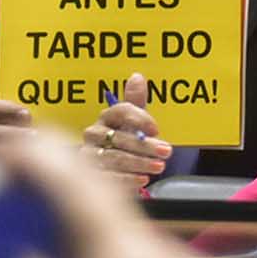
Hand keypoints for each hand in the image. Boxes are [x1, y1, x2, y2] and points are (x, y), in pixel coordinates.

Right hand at [82, 73, 171, 189]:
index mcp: (107, 117)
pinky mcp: (91, 175)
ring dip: (139, 163)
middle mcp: (94, 134)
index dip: (140, 119)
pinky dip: (127, 179)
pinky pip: (108, 177)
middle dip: (145, 146)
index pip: (121, 112)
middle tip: (167, 151)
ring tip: (159, 167)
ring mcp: (89, 155)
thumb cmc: (124, 139)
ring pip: (114, 158)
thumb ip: (136, 102)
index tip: (157, 129)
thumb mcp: (133, 121)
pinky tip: (143, 179)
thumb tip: (137, 77)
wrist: (110, 164)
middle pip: (119, 138)